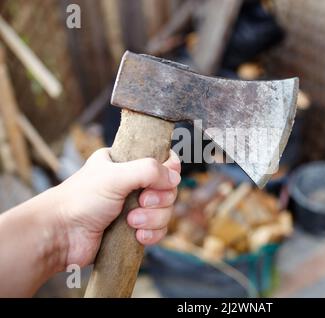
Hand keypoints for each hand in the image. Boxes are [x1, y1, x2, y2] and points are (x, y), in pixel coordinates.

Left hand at [54, 148, 180, 267]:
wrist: (59, 236)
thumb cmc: (80, 200)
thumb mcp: (115, 176)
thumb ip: (147, 170)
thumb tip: (175, 177)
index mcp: (125, 162)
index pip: (162, 160)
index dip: (169, 171)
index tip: (164, 180)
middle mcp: (132, 182)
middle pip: (168, 188)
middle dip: (158, 200)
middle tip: (141, 203)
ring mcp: (134, 206)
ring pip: (165, 211)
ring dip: (153, 218)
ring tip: (132, 222)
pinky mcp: (134, 229)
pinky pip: (158, 230)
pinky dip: (152, 234)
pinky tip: (137, 236)